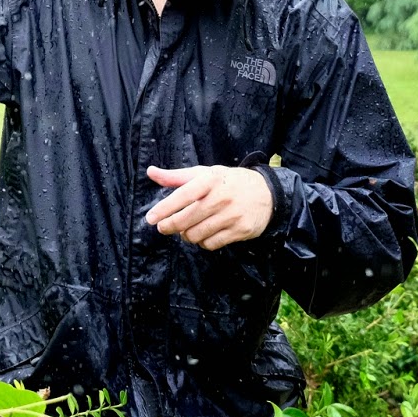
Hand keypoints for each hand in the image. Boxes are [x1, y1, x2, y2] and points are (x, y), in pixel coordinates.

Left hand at [145, 165, 272, 249]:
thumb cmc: (228, 182)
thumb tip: (150, 172)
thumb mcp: (205, 174)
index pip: (182, 195)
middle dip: (169, 226)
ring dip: (186, 235)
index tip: (150, 218)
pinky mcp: (241, 231)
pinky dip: (202, 242)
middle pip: (186, 220)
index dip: (164, 208)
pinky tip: (202, 235)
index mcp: (210, 180)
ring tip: (185, 230)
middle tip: (163, 227)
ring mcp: (232, 216)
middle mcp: (221, 198)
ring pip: (196, 234)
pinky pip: (211, 244)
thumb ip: (176, 176)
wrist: (267, 193)